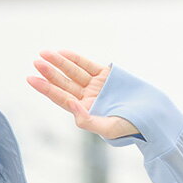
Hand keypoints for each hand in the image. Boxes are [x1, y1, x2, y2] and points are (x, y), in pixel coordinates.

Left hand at [26, 49, 140, 140]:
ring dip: (59, 63)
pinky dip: (75, 59)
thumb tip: (70, 104)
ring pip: (73, 72)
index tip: (31, 78)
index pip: (61, 98)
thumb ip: (86, 120)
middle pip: (64, 83)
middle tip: (36, 62)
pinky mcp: (106, 75)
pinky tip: (63, 53)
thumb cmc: (130, 128)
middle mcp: (87, 98)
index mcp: (84, 112)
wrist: (151, 116)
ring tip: (44, 54)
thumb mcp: (106, 129)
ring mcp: (96, 86)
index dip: (46, 88)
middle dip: (50, 72)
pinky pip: (87, 66)